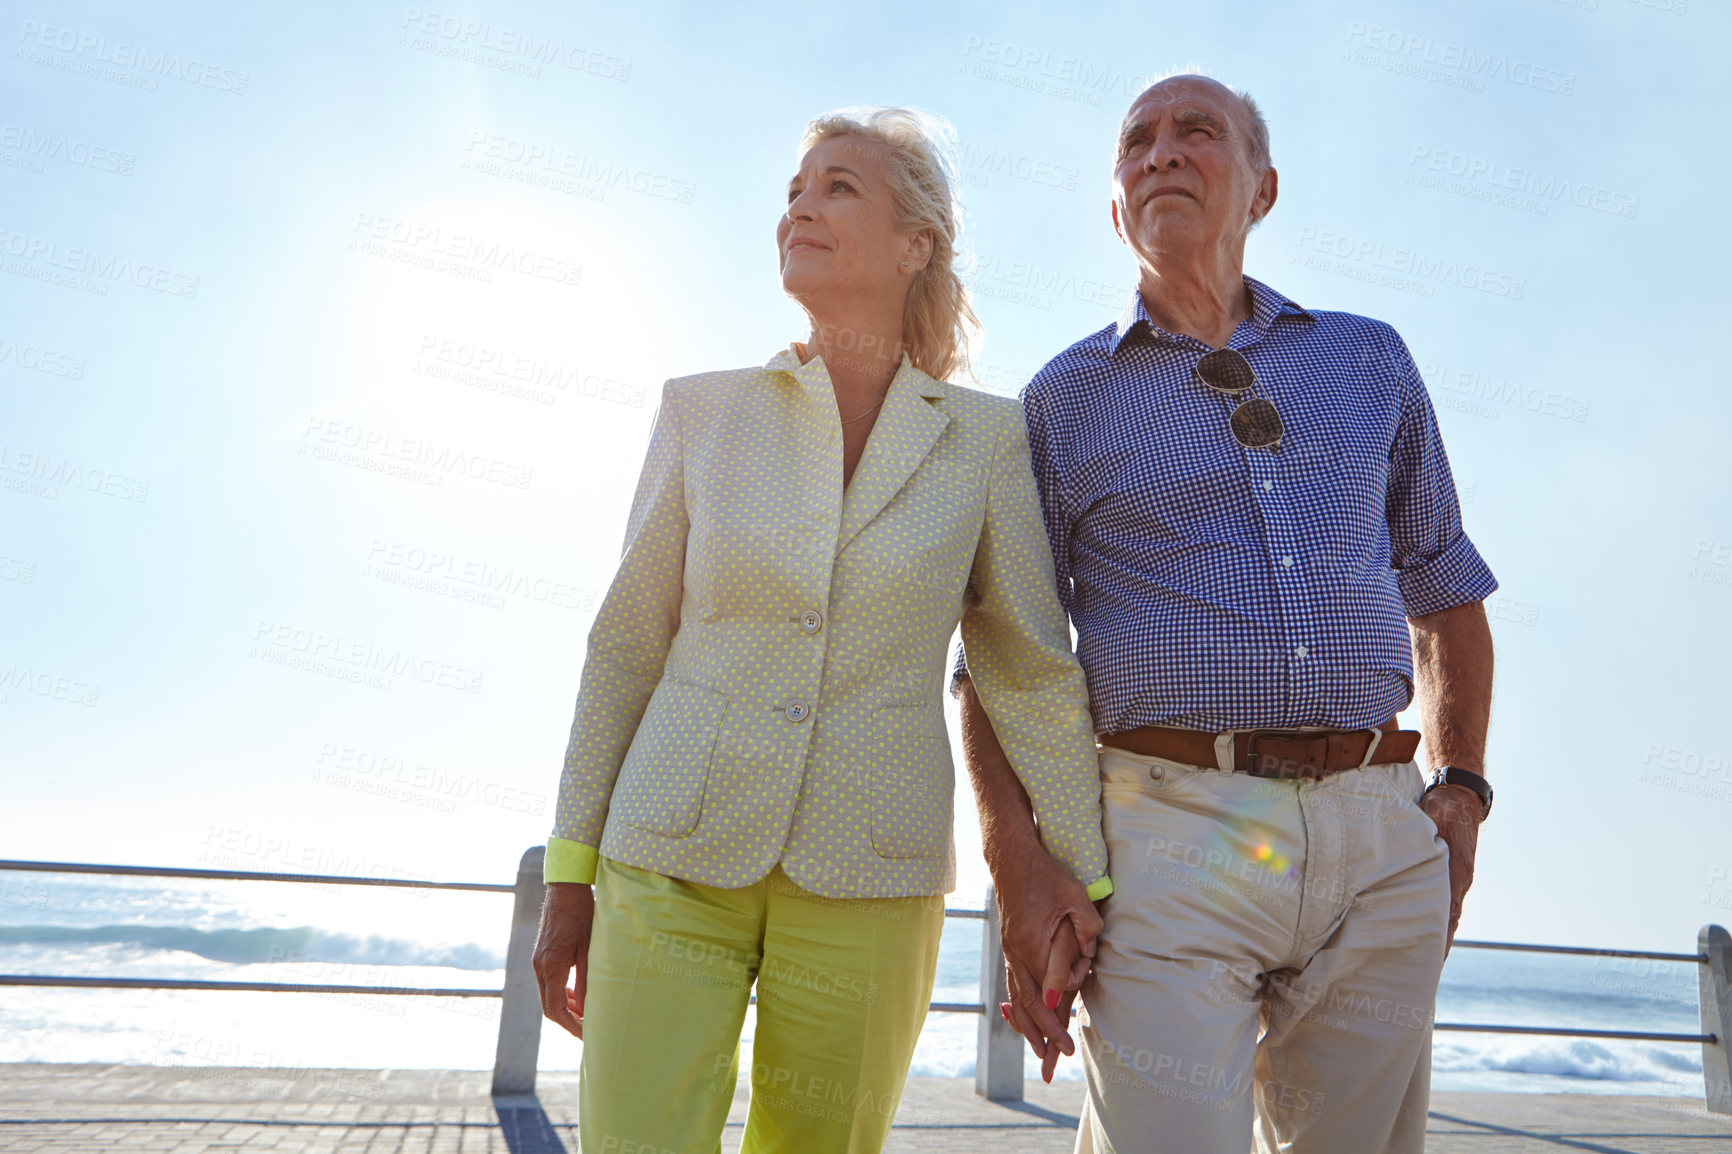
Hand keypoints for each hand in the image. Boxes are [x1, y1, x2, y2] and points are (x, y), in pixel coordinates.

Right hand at [531, 882, 594, 1037]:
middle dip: (568, 1022)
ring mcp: (538, 961)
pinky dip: (562, 994)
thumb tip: (589, 1009)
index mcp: (551, 966)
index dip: (571, 1026)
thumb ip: (587, 979)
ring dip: (565, 1009)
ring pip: (548, 996)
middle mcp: (540, 967)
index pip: (556, 1009)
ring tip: (585, 1018)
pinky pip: (549, 983)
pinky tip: (577, 996)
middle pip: (549, 1007)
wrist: (565, 889)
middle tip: (588, 1032)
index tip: (587, 1035)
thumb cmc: (582, 914)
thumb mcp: (589, 948)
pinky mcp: (541, 956)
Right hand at [995, 847, 1101, 1066]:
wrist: (1012, 858)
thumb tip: (1087, 958)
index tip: (1066, 1045)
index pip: (1045, 992)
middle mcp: (1016, 952)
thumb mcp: (1074, 895)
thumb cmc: (1046, 874)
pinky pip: (1013, 983)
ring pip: (1016, 997)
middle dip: (1042, 1033)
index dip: (1055, 1021)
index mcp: (1031, 943)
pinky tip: (1020, 1019)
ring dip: (1027, 1026)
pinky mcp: (1010, 946)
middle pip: (1027, 1003)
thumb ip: (1085, 927)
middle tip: (1053, 1061)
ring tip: (1038, 1051)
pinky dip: (1017, 1007)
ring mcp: (1009, 949)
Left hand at [1421, 784, 1480, 953]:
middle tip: (1420, 967)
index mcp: (1458, 874)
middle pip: (1448, 919)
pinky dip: (1435, 914)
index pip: (1448, 914)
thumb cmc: (1442, 807)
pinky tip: (1420, 924)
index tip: (1433, 960)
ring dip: (1435, 930)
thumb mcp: (1432, 824)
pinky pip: (1442, 899)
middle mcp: (1459, 880)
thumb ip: (1423, 845)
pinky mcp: (1450, 871)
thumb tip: (1412, 861)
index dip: (1441, 938)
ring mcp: (1456, 877)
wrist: (1458, 794)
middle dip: (1436, 943)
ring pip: (1445, 911)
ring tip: (1418, 954)